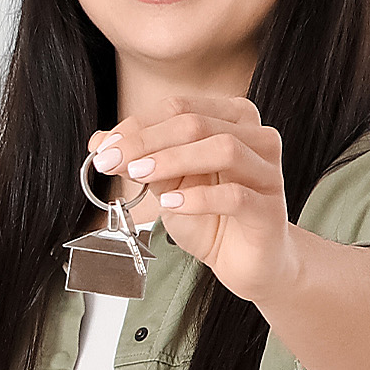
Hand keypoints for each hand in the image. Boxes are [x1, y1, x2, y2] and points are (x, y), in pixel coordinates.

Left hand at [90, 96, 295, 301]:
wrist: (245, 262)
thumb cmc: (211, 218)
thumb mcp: (168, 184)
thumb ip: (140, 160)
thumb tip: (98, 142)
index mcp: (233, 119)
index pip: (180, 108)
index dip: (138, 125)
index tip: (105, 148)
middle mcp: (257, 138)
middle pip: (197, 123)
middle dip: (147, 141)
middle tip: (112, 161)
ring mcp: (268, 172)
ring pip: (223, 148)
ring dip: (173, 160)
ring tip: (140, 177)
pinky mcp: (270, 209)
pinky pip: (235, 195)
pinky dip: (199, 197)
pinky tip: (171, 204)